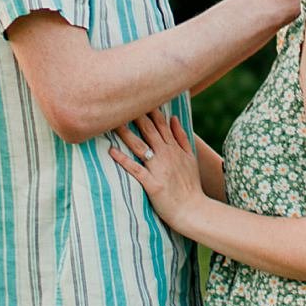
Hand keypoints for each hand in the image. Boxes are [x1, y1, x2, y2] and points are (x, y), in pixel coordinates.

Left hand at [105, 109, 206, 233]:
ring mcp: (159, 169)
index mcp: (174, 149)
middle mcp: (166, 155)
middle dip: (135, 116)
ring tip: (112, 122)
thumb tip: (173, 118)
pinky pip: (136, 169)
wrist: (194, 210)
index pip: (160, 124)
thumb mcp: (191, 158)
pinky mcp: (153, 184)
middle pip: (148, 131)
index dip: (149, 110)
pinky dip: (124, 160)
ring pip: (140, 146)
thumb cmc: (190, 186)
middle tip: (121, 102)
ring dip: (126, 134)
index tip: (138, 96)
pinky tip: (112, 151)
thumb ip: (182, 137)